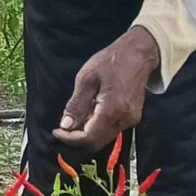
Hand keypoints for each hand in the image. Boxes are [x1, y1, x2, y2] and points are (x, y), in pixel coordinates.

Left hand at [51, 26, 161, 150]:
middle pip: (97, 142)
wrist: (138, 54)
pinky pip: (112, 129)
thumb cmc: (111, 62)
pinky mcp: (133, 117)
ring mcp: (131, 119)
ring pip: (104, 137)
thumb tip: (65, 125)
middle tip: (63, 126)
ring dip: (87, 131)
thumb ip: (76, 105)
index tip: (57, 131)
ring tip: (77, 113)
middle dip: (77, 137)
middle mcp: (125, 119)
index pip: (89, 137)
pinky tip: (90, 110)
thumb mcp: (86, 78)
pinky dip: (97, 125)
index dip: (70, 139)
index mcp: (112, 110)